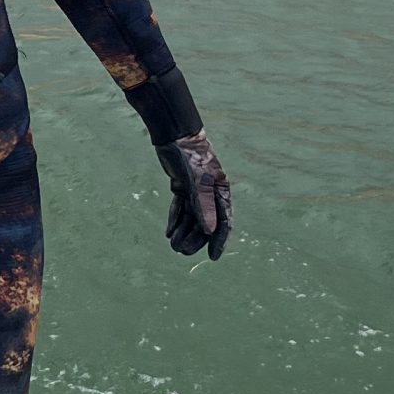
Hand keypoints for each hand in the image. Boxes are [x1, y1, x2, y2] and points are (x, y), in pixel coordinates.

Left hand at [155, 131, 231, 259]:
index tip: (212, 257)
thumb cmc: (191, 157)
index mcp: (221, 192)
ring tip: (173, 245)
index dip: (219, 241)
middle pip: (205, 222)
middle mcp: (211, 193)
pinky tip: (169, 232)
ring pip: (192, 217)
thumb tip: (209, 231)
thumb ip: (204, 206)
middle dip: (194, 239)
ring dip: (183, 231)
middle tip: (181, 251)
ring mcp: (196, 190)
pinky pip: (181, 208)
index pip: (224, 222)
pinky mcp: (183, 186)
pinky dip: (176, 219)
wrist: (175, 136)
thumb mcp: (197, 183)